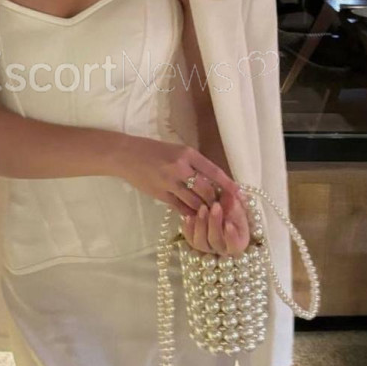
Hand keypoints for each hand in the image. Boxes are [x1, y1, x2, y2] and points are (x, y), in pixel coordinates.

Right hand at [111, 135, 241, 219]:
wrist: (126, 155)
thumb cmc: (153, 150)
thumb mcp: (177, 150)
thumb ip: (194, 163)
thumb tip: (214, 179)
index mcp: (187, 154)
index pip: (214, 171)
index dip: (228, 184)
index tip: (240, 194)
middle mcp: (180, 168)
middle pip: (206, 190)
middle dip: (218, 201)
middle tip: (225, 207)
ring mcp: (169, 183)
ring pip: (195, 202)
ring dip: (206, 209)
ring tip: (213, 213)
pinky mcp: (161, 195)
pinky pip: (181, 208)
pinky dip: (191, 213)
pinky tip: (196, 215)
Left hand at [179, 190, 250, 255]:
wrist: (220, 210)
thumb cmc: (233, 210)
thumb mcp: (237, 206)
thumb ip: (235, 204)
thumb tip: (233, 196)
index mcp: (237, 243)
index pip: (234, 245)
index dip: (231, 236)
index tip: (229, 223)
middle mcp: (221, 249)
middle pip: (215, 241)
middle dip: (214, 223)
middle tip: (216, 206)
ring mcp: (207, 247)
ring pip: (200, 242)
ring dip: (201, 224)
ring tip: (202, 207)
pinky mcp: (195, 241)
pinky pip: (189, 238)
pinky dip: (188, 228)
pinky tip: (189, 216)